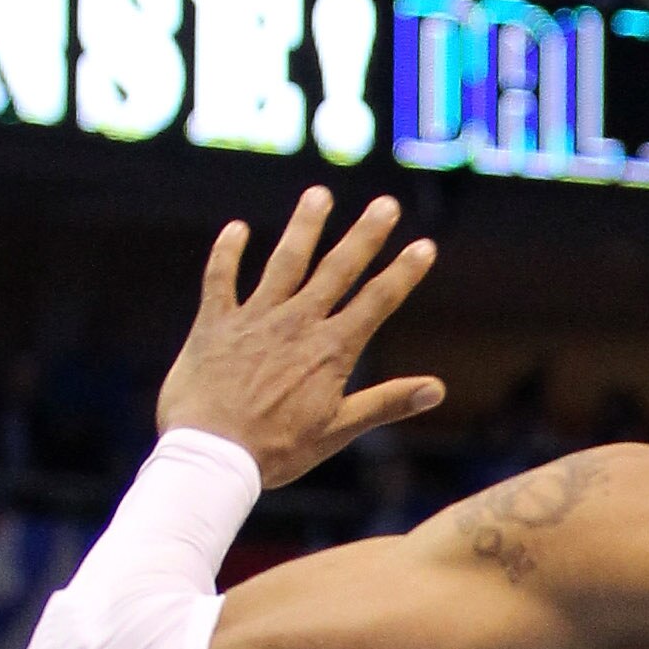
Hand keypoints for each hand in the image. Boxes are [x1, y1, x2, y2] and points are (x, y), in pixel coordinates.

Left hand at [157, 188, 443, 488]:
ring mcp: (254, 319)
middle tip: (386, 204)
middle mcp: (296, 324)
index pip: (376, 301)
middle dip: (365, 235)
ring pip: (285, 262)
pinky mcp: (215, 324)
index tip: (424, 246)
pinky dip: (228, 253)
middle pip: (337, 270)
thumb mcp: (338, 430)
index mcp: (331, 350)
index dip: (403, 272)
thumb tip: (437, 388)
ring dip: (304, 227)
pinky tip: (237, 229)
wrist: (211, 454)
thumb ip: (387, 403)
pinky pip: (221, 279)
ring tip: (319, 194)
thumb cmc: (276, 450)